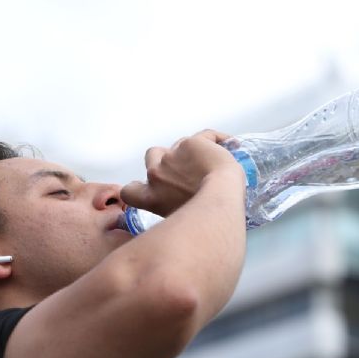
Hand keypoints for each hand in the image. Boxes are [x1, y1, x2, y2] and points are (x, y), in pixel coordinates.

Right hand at [121, 129, 242, 216]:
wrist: (222, 199)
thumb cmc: (205, 220)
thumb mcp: (179, 220)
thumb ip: (170, 207)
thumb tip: (181, 205)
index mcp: (151, 197)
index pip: (129, 191)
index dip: (138, 186)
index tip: (151, 187)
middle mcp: (156, 175)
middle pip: (152, 156)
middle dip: (167, 159)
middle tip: (188, 170)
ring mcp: (171, 157)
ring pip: (178, 144)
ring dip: (189, 149)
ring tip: (209, 158)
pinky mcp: (190, 144)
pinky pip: (205, 137)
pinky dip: (215, 140)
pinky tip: (230, 145)